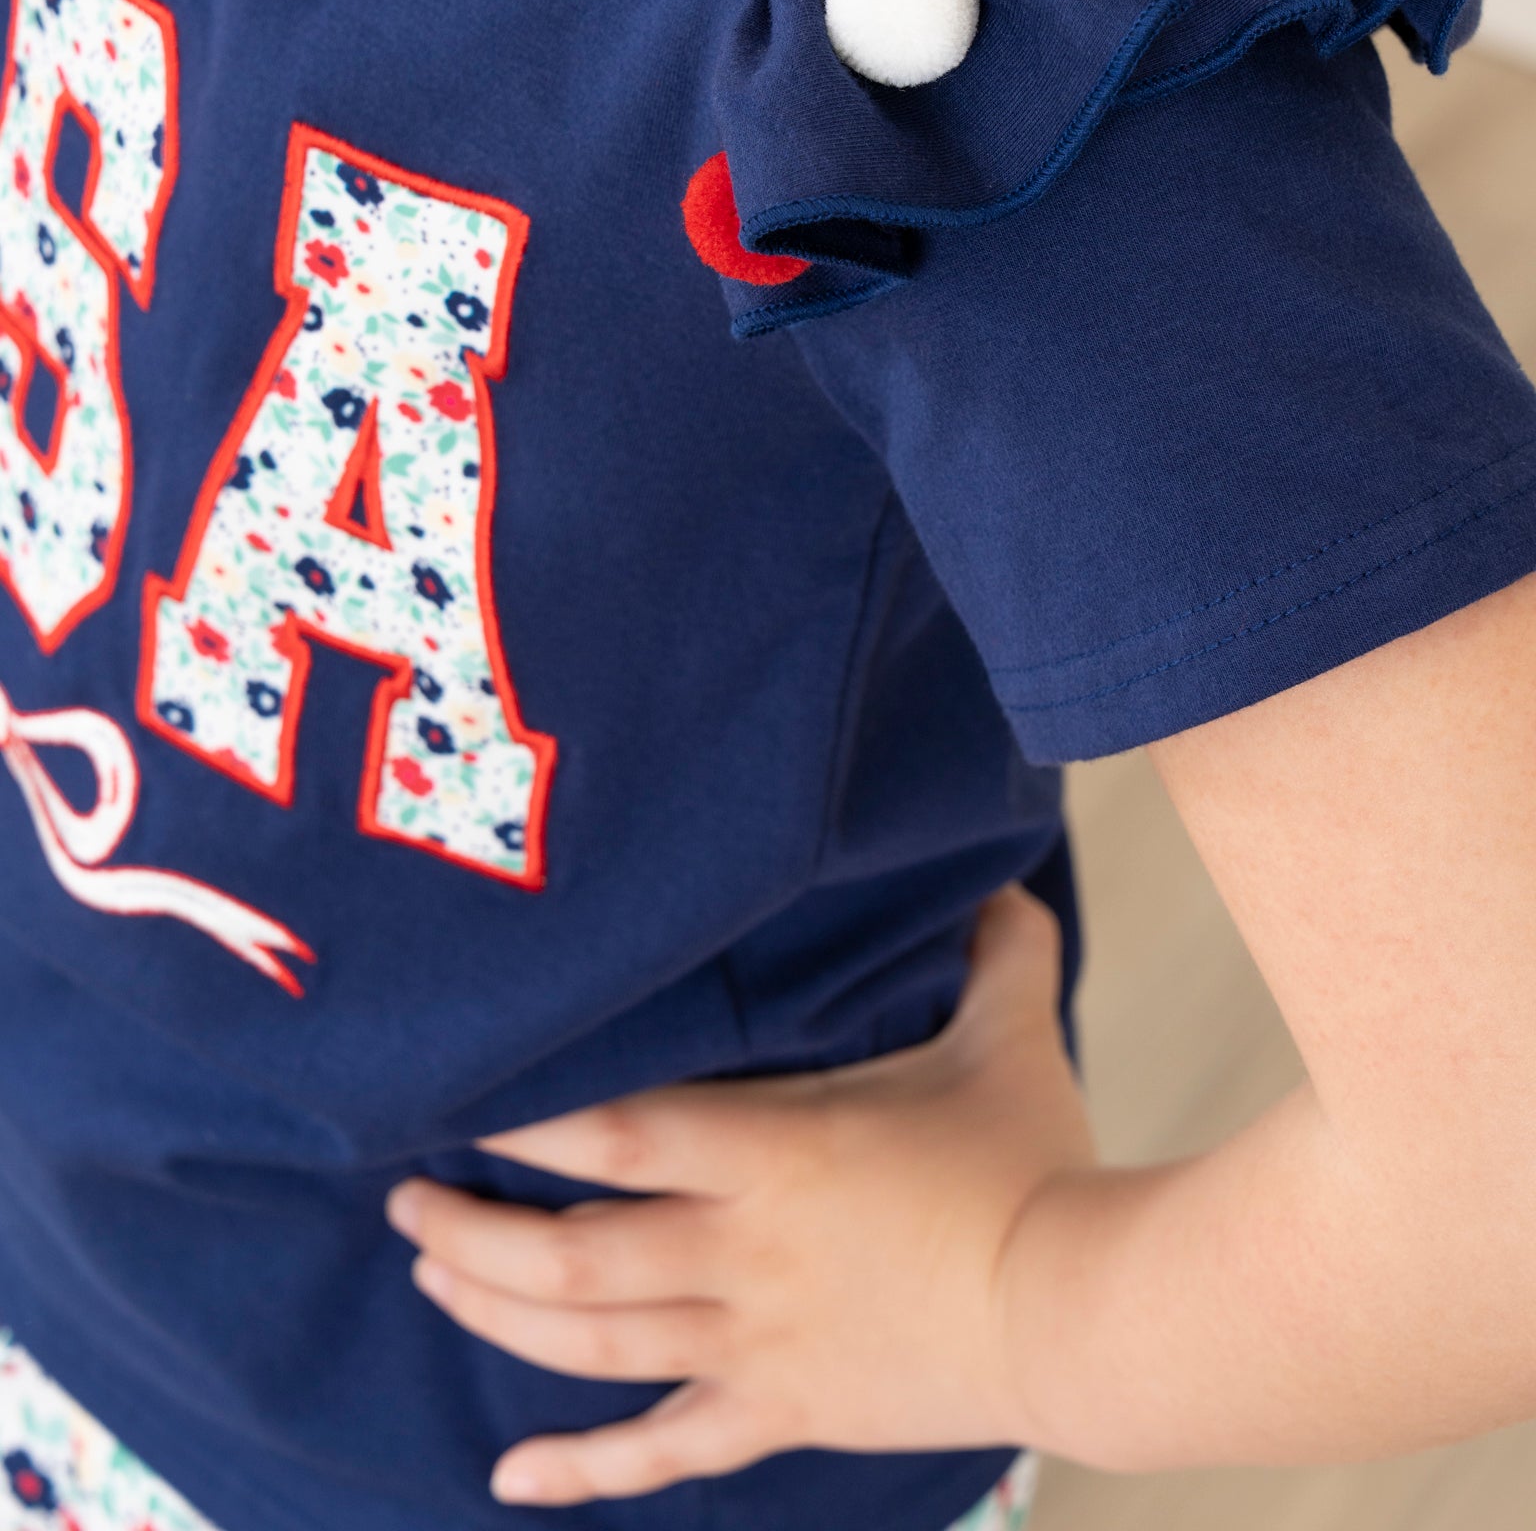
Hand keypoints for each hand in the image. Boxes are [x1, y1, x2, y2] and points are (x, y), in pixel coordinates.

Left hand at [385, 885, 1095, 1505]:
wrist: (1085, 1317)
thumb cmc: (1036, 1166)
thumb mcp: (1010, 1036)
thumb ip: (993, 948)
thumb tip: (998, 871)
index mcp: (776, 1156)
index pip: (616, 1135)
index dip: (523, 1122)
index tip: (451, 1101)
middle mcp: (742, 1255)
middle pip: (571, 1257)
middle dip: (472, 1230)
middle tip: (405, 1198)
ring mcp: (755, 1346)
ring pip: (595, 1345)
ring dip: (498, 1315)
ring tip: (431, 1275)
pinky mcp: (784, 1412)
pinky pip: (666, 1452)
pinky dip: (584, 1469)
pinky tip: (511, 1480)